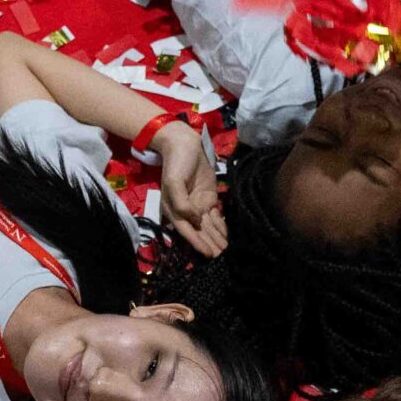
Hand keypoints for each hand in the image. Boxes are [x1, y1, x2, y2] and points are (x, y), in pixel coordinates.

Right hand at [159, 129, 227, 257]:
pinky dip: (220, 227)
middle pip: (199, 232)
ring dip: (216, 239)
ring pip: (208, 227)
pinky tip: (226, 236)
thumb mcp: (174, 182)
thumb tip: (194, 219)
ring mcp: (198, 205)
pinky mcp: (209, 198)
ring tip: (225, 251)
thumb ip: (182, 203)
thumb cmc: (176, 163)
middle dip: (209, 244)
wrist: (184, 144)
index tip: (208, 253)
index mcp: (174, 209)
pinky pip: (215, 216)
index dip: (197, 243)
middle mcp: (186, 211)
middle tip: (221, 256)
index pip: (187, 230)